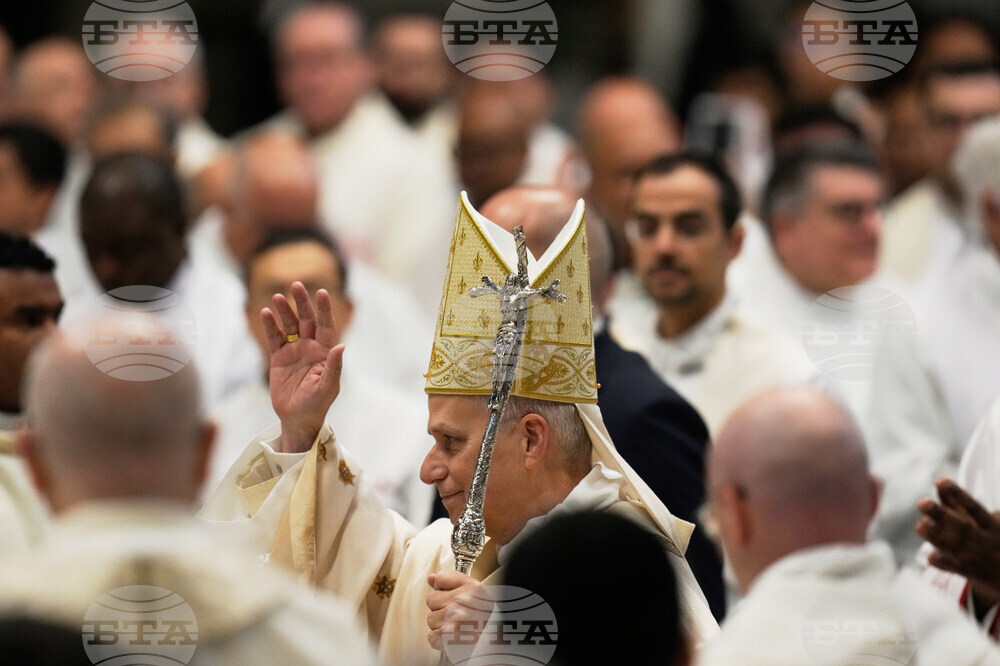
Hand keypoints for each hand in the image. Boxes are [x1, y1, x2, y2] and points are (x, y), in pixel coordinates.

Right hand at [261, 282, 343, 452]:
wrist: (297, 418)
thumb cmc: (317, 404)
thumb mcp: (328, 386)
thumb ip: (334, 366)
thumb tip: (341, 345)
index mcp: (326, 351)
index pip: (326, 325)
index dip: (324, 309)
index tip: (321, 292)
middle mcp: (311, 347)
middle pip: (307, 319)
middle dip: (302, 303)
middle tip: (296, 285)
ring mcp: (294, 351)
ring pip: (289, 325)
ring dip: (284, 311)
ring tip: (277, 297)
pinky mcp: (279, 358)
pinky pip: (274, 338)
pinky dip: (270, 325)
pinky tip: (265, 313)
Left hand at [426, 570, 485, 652]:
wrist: (499, 642)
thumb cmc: (487, 618)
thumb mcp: (477, 590)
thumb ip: (452, 579)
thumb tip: (432, 578)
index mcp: (470, 588)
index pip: (440, 580)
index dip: (444, 589)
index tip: (452, 596)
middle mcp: (462, 602)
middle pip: (431, 600)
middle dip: (440, 607)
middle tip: (456, 614)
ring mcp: (454, 621)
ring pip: (431, 619)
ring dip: (440, 624)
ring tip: (457, 626)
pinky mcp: (447, 640)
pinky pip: (432, 637)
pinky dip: (440, 640)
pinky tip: (453, 637)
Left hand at [916, 479, 999, 606]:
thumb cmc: (990, 537)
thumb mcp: (981, 520)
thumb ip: (958, 504)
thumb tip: (939, 482)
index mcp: (992, 524)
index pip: (974, 507)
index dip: (958, 494)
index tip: (940, 481)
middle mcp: (986, 540)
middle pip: (963, 527)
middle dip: (942, 515)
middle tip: (922, 503)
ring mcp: (978, 557)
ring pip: (956, 547)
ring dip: (937, 537)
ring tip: (921, 525)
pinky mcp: (970, 572)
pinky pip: (956, 569)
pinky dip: (944, 563)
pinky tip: (930, 556)